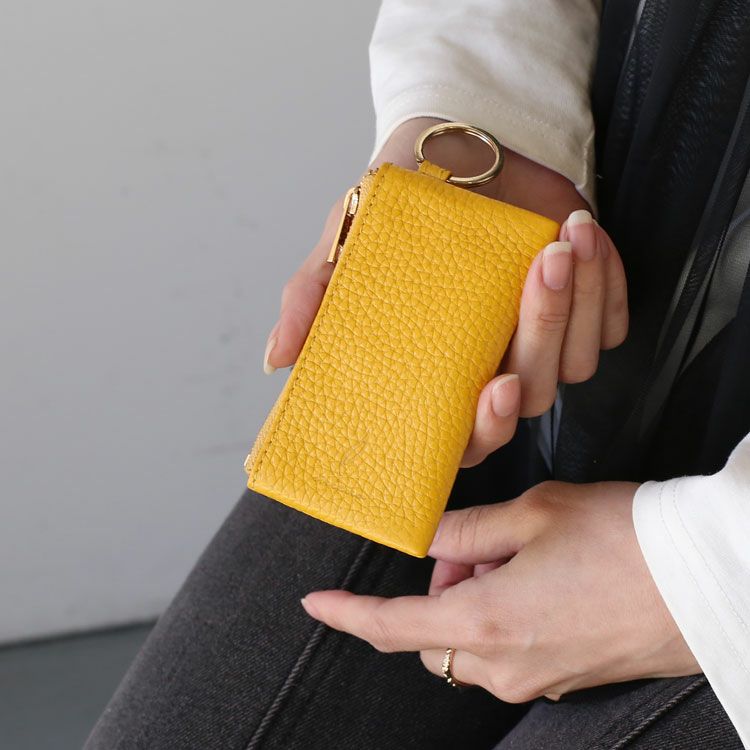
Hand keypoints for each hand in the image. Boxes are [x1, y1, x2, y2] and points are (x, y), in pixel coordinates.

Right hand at [262, 118, 627, 466]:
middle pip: (531, 397)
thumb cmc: (402, 206)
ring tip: (562, 238)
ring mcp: (544, 343)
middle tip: (538, 272)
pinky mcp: (587, 311)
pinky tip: (581, 238)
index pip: (466, 435)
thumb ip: (313, 299)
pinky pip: (611, 322)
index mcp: (441, 370)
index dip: (483, 430)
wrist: (462, 147)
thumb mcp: (346, 243)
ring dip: (576, 300)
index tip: (493, 389)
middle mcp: (494, 367)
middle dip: (542, 337)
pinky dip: (605, 282)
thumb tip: (277, 360)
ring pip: (577, 361)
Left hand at [299, 482, 700, 701]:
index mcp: (485, 622)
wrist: (706, 578)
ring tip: (516, 555)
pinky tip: (542, 578)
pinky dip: (504, 616)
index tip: (316, 604)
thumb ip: (466, 530)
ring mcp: (540, 678)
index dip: (346, 614)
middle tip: (472, 547)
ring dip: (472, 601)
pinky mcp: (569, 677)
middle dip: (435, 589)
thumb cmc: (622, 540)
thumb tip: (426, 537)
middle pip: (433, 634)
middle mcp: (506, 664)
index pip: (391, 625)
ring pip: (472, 643)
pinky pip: (511, 651)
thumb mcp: (532, 514)